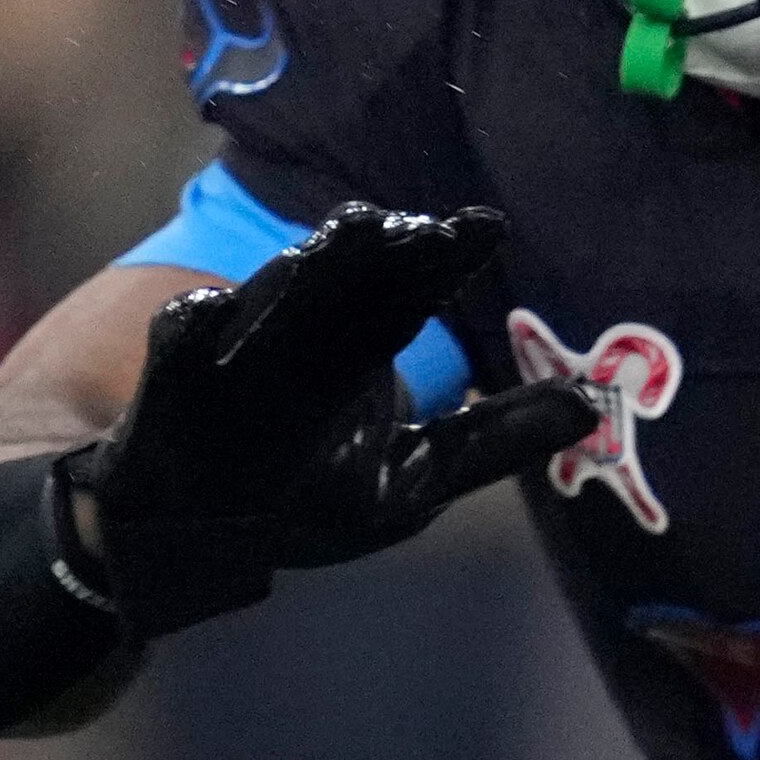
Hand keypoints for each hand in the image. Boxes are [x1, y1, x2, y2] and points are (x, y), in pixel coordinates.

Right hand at [60, 206, 595, 633]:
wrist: (196, 536)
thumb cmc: (309, 497)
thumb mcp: (415, 479)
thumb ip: (493, 440)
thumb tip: (590, 404)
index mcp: (361, 346)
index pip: (410, 291)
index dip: (445, 255)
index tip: (488, 223)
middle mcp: (302, 337)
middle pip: (343, 280)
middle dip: (377, 247)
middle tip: (415, 223)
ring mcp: (233, 354)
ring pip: (268, 297)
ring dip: (302, 269)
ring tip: (341, 238)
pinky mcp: (168, 385)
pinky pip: (175, 347)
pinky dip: (190, 327)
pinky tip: (206, 309)